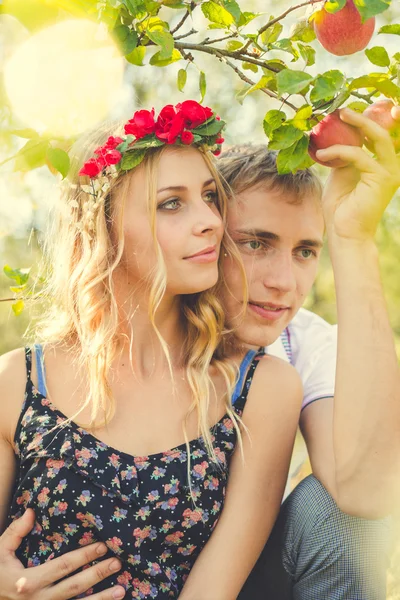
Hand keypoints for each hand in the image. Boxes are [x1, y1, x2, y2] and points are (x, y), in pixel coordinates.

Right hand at [0, 509, 124, 599]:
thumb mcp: (0, 552)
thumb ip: (16, 532)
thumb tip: (32, 511)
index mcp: (28, 581)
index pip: (62, 566)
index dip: (84, 556)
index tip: (103, 545)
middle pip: (74, 587)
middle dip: (97, 574)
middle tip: (117, 562)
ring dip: (101, 599)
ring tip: (122, 589)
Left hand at [314, 107, 399, 241]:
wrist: (344, 233)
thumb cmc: (341, 207)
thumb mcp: (342, 174)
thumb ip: (346, 155)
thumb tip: (338, 134)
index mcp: (384, 163)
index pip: (384, 133)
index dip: (372, 118)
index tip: (350, 111)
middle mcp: (392, 165)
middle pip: (385, 130)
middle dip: (366, 115)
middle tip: (343, 109)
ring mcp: (390, 171)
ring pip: (378, 137)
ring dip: (358, 123)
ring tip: (338, 116)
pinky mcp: (381, 178)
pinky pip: (359, 155)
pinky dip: (339, 151)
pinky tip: (321, 154)